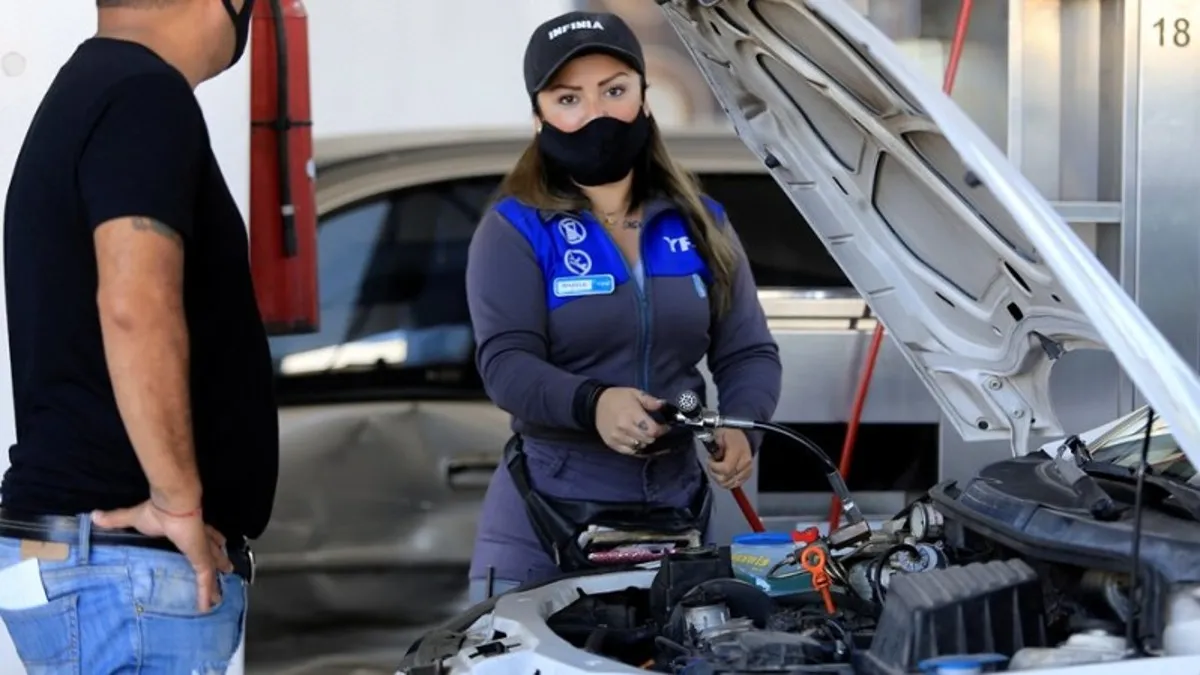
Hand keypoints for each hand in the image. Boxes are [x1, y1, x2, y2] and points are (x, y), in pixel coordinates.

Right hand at [91, 500, 232, 610]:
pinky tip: (207, 607)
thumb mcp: (134, 518)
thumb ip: (116, 520)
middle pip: (213, 552)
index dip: (209, 540)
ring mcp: (202, 550)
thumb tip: (94, 516)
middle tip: (226, 569)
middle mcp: (200, 539)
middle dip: (219, 561)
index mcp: (188, 528)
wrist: (174, 505)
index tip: (216, 544)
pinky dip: (206, 594)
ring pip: (212, 569)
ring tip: (220, 595)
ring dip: (216, 582)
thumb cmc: (158, 511)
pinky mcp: (201, 559)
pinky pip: (205, 581)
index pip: (202, 535)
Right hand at [595, 387, 667, 454]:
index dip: (662, 430)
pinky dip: (636, 448)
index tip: (665, 426)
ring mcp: (617, 438)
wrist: (595, 404)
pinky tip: (637, 440)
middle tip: (654, 430)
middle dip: (654, 435)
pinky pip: (630, 452)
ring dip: (645, 442)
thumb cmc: (618, 398)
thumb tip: (663, 405)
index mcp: (631, 414)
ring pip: (640, 447)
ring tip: (644, 434)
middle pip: (647, 440)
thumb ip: (650, 401)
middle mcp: (624, 428)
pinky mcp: (612, 444)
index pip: (652, 430)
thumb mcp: (635, 393)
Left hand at [708, 428, 753, 488]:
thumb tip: (713, 456)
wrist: (739, 432)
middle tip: (713, 463)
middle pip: (726, 480)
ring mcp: (747, 470)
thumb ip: (714, 446)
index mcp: (739, 452)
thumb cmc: (728, 432)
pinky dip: (727, 481)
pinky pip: (735, 485)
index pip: (725, 469)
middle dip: (715, 473)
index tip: (710, 460)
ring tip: (718, 466)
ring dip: (720, 478)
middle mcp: (746, 463)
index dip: (714, 468)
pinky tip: (724, 471)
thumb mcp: (718, 434)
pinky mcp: (748, 474)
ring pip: (729, 485)